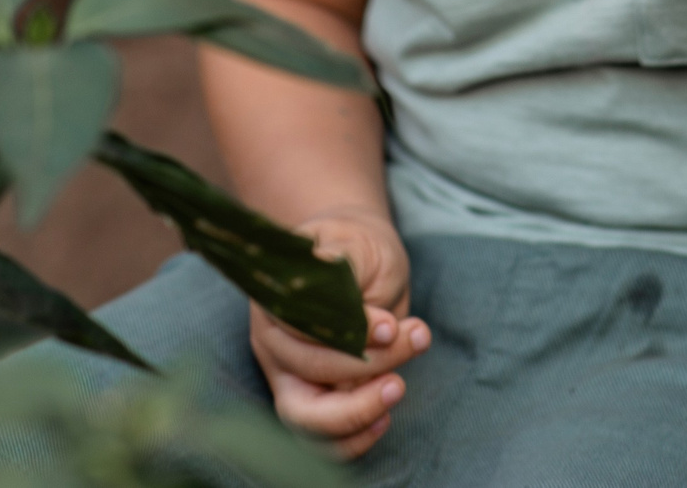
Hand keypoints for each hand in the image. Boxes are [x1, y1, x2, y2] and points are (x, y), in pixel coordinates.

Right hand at [248, 210, 428, 459]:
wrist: (353, 259)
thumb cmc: (356, 251)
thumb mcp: (358, 246)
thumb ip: (357, 279)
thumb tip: (378, 327)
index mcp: (275, 296)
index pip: (300, 323)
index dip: (347, 331)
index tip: (392, 326)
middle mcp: (272, 339)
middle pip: (308, 367)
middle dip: (367, 363)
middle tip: (415, 341)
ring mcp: (283, 375)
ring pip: (305, 415)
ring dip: (357, 410)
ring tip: (398, 388)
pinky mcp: (303, 401)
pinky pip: (318, 439)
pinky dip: (351, 439)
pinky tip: (384, 419)